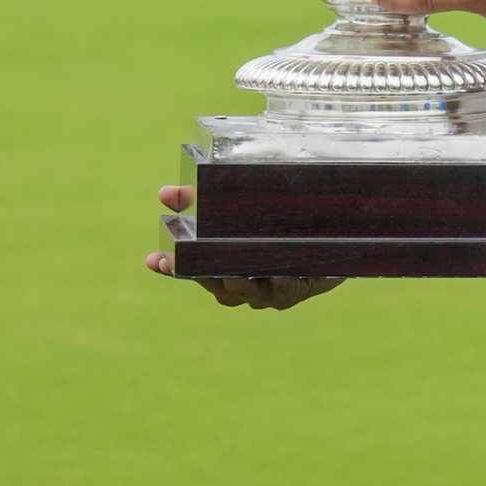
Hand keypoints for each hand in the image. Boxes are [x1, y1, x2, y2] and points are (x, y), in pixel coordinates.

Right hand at [146, 186, 343, 309]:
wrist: (332, 234)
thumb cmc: (275, 222)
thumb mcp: (236, 207)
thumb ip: (199, 201)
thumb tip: (164, 193)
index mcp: (224, 268)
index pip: (191, 271)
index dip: (171, 267)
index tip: (153, 260)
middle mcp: (244, 286)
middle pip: (218, 286)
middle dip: (204, 275)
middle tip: (195, 263)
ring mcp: (270, 291)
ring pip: (248, 292)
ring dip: (240, 281)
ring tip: (233, 271)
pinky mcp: (299, 288)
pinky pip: (286, 288)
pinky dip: (279, 280)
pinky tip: (277, 272)